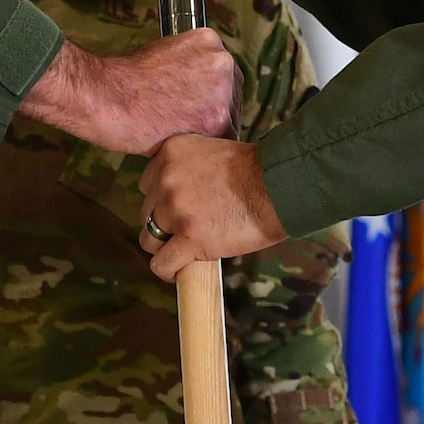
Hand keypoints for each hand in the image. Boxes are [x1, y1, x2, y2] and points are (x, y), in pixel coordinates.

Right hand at [18, 30, 238, 154]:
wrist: (106, 96)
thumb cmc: (125, 79)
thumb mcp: (164, 53)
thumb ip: (190, 65)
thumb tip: (202, 87)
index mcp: (209, 41)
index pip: (226, 74)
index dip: (211, 95)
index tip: (196, 106)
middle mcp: (222, 62)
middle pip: (233, 97)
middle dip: (213, 112)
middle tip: (186, 124)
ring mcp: (222, 91)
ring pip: (230, 121)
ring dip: (210, 132)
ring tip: (180, 135)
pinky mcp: (216, 121)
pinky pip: (222, 142)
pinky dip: (206, 149)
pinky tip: (184, 146)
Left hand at [138, 134, 286, 278]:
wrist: (277, 187)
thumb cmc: (256, 172)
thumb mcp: (211, 153)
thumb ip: (188, 167)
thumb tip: (178, 193)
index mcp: (170, 152)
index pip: (147, 184)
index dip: (163, 200)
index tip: (182, 209)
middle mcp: (166, 177)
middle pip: (146, 212)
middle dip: (166, 223)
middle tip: (190, 229)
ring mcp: (175, 207)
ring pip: (149, 239)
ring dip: (166, 247)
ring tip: (186, 251)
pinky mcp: (188, 236)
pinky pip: (161, 263)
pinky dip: (170, 271)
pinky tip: (183, 270)